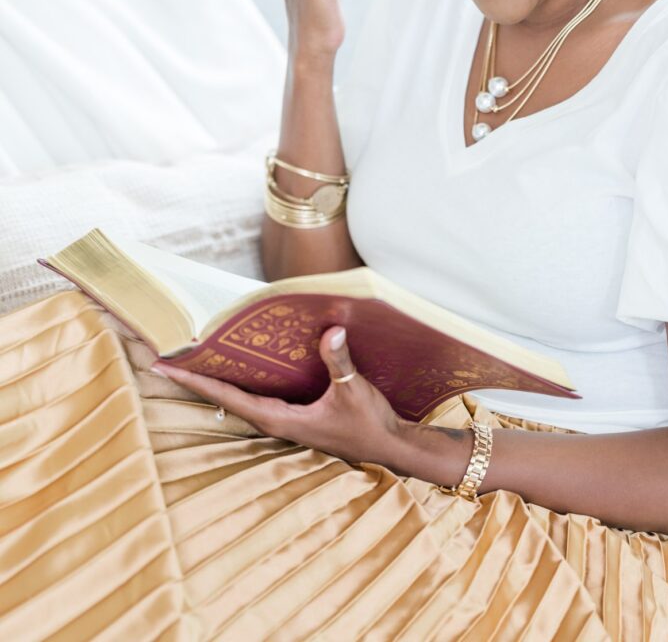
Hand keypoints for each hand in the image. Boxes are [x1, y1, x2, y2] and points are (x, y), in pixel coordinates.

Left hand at [151, 325, 410, 469]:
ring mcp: (286, 420)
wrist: (389, 447)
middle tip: (168, 359)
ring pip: (243, 397)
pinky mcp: (297, 415)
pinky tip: (242, 366)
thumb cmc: (369, 424)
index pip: (229, 397)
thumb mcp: (354, 390)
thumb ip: (339, 361)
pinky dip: (245, 381)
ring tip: (194, 359)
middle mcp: (276, 421)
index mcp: (281, 419)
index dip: (197, 382)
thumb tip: (331, 330)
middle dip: (199, 379)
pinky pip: (261, 395)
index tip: (167, 368)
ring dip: (219, 380)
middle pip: (227, 397)